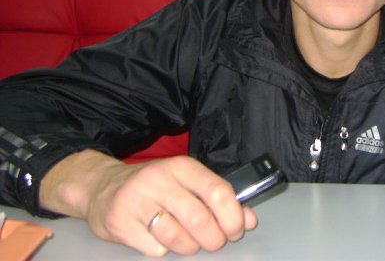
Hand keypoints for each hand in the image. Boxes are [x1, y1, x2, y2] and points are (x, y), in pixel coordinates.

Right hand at [40, 150, 256, 255]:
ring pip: (178, 238)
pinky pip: (155, 250)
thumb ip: (218, 199)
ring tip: (189, 241)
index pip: (217, 192)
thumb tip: (249, 219)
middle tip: (215, 241)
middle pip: (199, 220)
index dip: (233, 216)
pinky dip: (164, 251)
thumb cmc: (154, 186)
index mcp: (181, 167)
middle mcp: (159, 180)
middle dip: (214, 238)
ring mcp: (137, 201)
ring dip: (190, 247)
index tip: (238, 229)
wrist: (101, 187)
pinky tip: (160, 239)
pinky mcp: (120, 223)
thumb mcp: (187, 182)